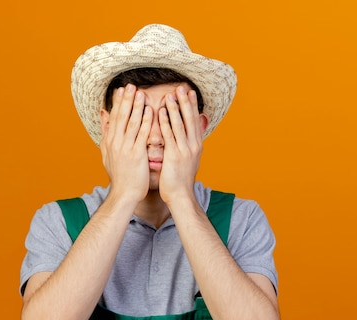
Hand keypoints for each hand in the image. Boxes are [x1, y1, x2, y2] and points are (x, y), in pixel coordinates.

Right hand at [100, 84, 151, 203]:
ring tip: (140, 92)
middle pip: (121, 117)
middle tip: (130, 85)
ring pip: (131, 122)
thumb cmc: (120, 176)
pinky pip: (141, 134)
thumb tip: (103, 116)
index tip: (121, 89)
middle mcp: (116, 143)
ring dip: (136, 106)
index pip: (113, 118)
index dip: (117, 103)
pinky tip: (150, 111)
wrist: (124, 194)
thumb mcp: (107, 154)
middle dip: (126, 100)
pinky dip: (145, 121)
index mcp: (110, 142)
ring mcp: (125, 148)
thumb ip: (106, 133)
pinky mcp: (136, 154)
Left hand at [158, 86, 203, 204]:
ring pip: (180, 124)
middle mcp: (193, 145)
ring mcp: (185, 150)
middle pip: (190, 119)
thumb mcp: (188, 161)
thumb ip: (187, 147)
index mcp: (196, 145)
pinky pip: (170, 135)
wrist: (181, 196)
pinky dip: (165, 122)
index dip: (192, 105)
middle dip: (186, 102)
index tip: (189, 92)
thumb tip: (187, 138)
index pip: (194, 121)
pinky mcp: (175, 155)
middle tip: (182, 86)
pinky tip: (160, 111)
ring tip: (170, 94)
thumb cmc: (180, 180)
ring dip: (175, 108)